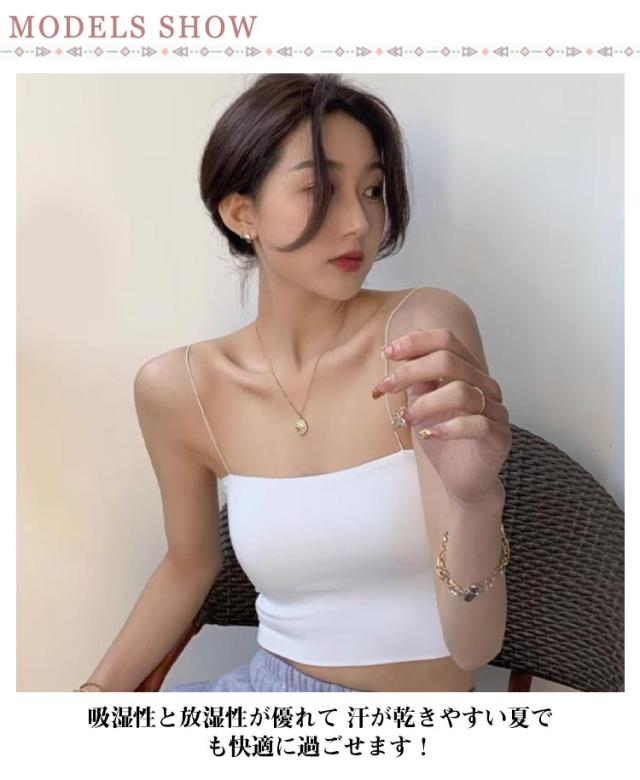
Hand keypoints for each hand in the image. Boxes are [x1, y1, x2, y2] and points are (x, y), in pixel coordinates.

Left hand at [373, 328, 511, 505]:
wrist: (462, 479)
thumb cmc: (442, 438)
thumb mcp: (421, 405)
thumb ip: (416, 381)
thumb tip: (400, 359)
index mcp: (467, 370)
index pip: (446, 340)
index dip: (416, 342)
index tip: (389, 353)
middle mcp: (484, 384)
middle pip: (449, 361)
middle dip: (411, 371)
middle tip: (386, 386)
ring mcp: (495, 410)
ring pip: (461, 391)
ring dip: (426, 403)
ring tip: (406, 418)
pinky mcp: (499, 436)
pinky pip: (476, 424)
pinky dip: (447, 428)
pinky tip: (428, 435)